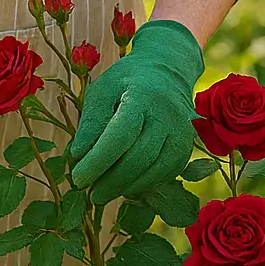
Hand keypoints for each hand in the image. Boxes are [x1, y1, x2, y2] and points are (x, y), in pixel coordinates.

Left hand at [68, 18, 203, 204]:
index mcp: (142, 96)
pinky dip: (142, 186)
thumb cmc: (126, 81)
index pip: (120, 135)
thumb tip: (77, 157)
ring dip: (125, 188)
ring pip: (153, 172)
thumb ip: (91, 123)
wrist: (167, 71)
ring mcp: (182, 134)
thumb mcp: (102, 91)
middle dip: (110, 181)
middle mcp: (167, 116)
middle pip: (138, 159)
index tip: (77, 178)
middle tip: (88, 194)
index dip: (98, 161)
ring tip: (101, 193)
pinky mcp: (186, 149)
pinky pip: (165, 175)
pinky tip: (124, 187)